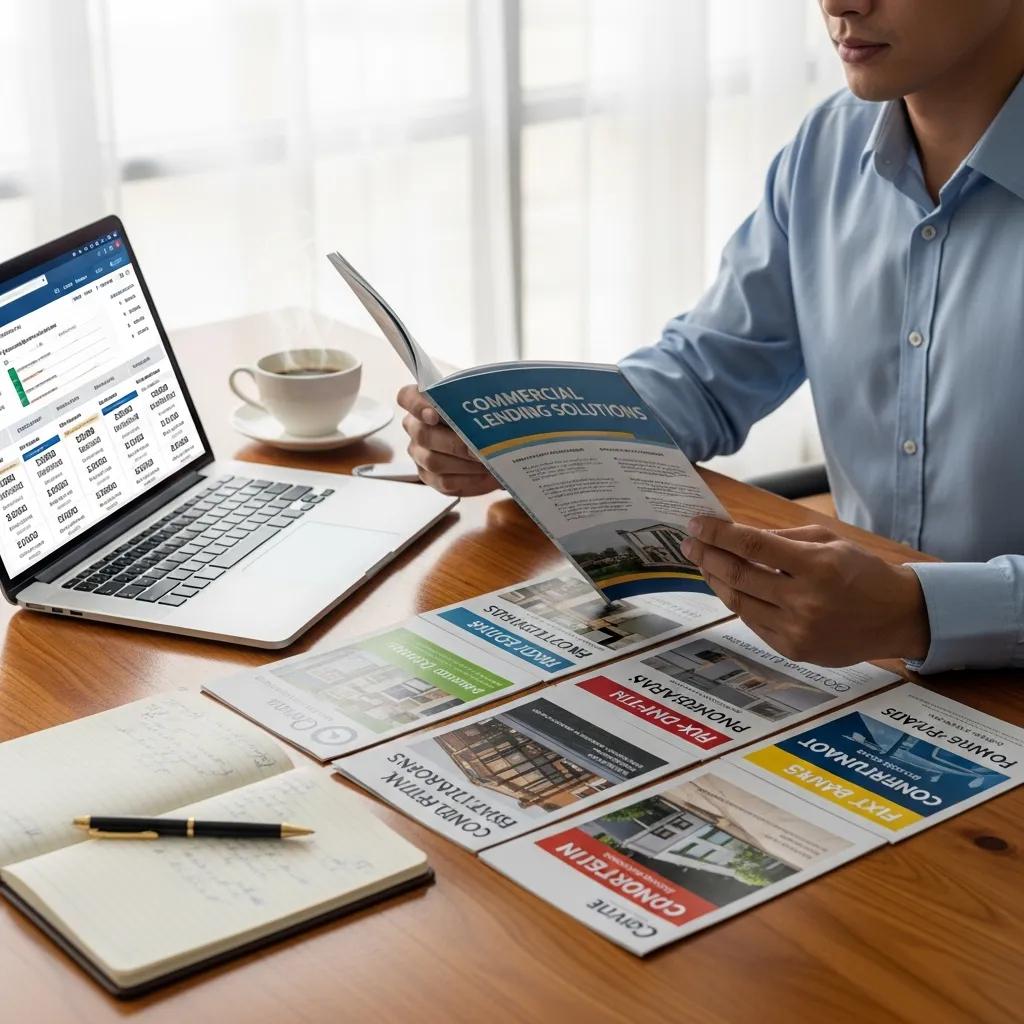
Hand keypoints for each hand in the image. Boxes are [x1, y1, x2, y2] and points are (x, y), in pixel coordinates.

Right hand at [397, 384, 499, 496]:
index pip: (407, 398)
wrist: (493, 442)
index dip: (417, 406)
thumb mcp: (484, 400)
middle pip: (423, 434)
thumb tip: (484, 413)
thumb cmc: (484, 416)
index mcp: (422, 401)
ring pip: (432, 461)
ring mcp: (419, 453)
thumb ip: (477, 401)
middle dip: (455, 442)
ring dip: (464, 463)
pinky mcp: (429, 476)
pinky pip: (443, 481)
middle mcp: (416, 427)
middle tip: (480, 446)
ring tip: (488, 461)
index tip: (434, 415)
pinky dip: (468, 479)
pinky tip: (485, 474)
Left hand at [682, 517, 929, 665]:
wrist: (897, 617)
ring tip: (703, 563)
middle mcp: (805, 601)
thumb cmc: (862, 572)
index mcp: (816, 566)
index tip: (696, 524)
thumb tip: (736, 534)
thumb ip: (783, 539)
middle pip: (739, 575)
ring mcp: (798, 630)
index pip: (752, 545)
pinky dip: (737, 602)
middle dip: (707, 556)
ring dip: (715, 580)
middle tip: (689, 543)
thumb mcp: (829, 542)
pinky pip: (753, 622)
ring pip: (739, 602)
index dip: (718, 533)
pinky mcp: (794, 650)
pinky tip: (727, 587)